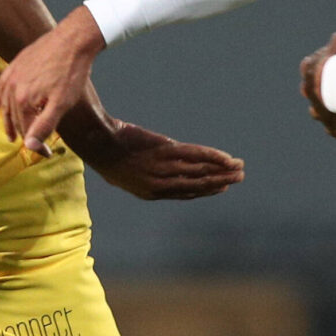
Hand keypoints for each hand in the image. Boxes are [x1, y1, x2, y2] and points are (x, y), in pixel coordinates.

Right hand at [0, 4, 105, 154]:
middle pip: (16, 119)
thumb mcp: (61, 103)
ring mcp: (12, 76)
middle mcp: (12, 89)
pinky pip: (1, 87)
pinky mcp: (15, 65)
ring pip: (6, 105)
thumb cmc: (71, 72)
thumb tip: (30, 147)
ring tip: (11, 135)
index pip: (27, 131)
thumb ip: (44, 126)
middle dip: (24, 134)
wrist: (73, 39)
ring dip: (8, 121)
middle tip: (33, 146)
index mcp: (23, 101)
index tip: (47, 154)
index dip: (37, 145)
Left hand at [72, 116, 244, 200]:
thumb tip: (145, 165)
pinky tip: (226, 158)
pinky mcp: (164, 152)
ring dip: (222, 171)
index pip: (184, 193)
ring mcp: (163, 169)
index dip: (205, 191)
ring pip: (199, 172)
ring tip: (239, 169)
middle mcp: (159, 184)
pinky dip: (212, 157)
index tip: (221, 187)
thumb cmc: (104, 152)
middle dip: (219, 182)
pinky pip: (194, 156)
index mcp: (149, 192)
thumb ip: (138, 170)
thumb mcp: (119, 167)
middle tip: (238, 178)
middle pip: (196, 185)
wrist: (96, 141)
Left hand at [300, 30, 335, 140]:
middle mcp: (309, 89)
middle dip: (320, 90)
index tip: (335, 66)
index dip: (320, 65)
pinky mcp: (330, 121)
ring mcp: (318, 107)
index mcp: (310, 69)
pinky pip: (334, 131)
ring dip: (329, 110)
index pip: (309, 65)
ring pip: (317, 113)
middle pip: (309, 91)